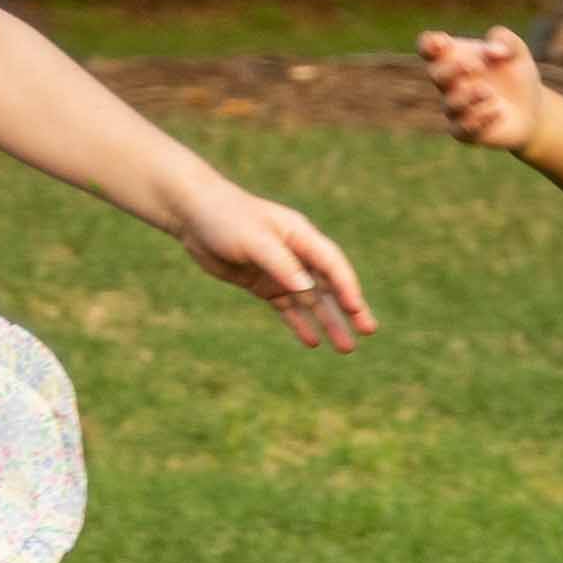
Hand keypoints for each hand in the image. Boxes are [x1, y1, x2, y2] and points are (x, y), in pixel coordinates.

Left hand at [179, 177, 379, 349]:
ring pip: (311, 302)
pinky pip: (287, 307)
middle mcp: (296, 255)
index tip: (357, 309)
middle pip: (329, 286)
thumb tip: (306, 289)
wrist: (193, 214)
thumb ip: (281, 264)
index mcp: (301, 236)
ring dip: (329, 323)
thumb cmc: (225, 218)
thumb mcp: (253, 240)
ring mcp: (281, 271)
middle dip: (349, 309)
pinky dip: (299, 324)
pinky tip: (312, 342)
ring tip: (346, 348)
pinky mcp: (263, 284)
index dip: (346, 287)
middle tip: (369, 331)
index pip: (332, 265)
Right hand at [420, 22, 549, 152]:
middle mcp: (450, 83)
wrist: (532, 110)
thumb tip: (494, 50)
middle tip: (474, 66)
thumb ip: (505, 40)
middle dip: (451, 70)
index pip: (428, 47)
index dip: (429, 44)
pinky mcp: (466, 132)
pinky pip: (461, 130)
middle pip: (435, 74)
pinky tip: (497, 111)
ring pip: (449, 105)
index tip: (443, 43)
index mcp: (454, 57)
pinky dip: (478, 120)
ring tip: (487, 92)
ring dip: (466, 97)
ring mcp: (456, 108)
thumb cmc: (516, 75)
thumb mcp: (517, 51)